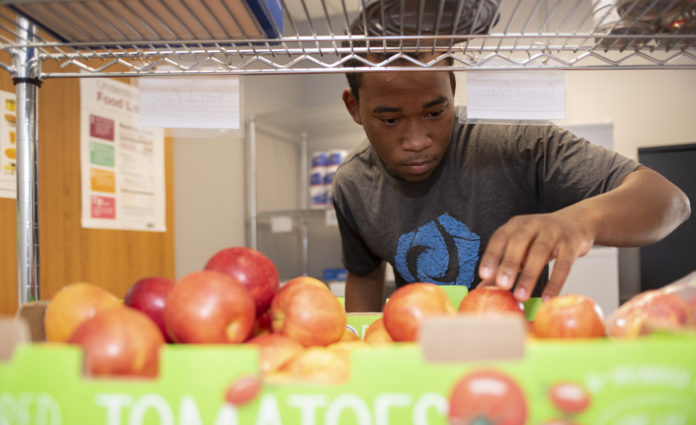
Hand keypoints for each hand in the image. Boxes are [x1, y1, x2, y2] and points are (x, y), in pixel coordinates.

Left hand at [478, 210, 594, 301]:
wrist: (578, 222)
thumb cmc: (542, 239)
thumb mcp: (522, 248)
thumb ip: (504, 266)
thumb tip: (483, 289)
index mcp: (516, 224)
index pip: (500, 237)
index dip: (491, 255)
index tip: (484, 275)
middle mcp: (533, 224)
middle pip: (519, 242)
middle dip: (509, 264)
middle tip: (502, 285)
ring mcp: (554, 231)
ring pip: (540, 252)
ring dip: (529, 275)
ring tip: (521, 296)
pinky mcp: (572, 241)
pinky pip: (564, 263)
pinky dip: (555, 282)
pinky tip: (548, 298)